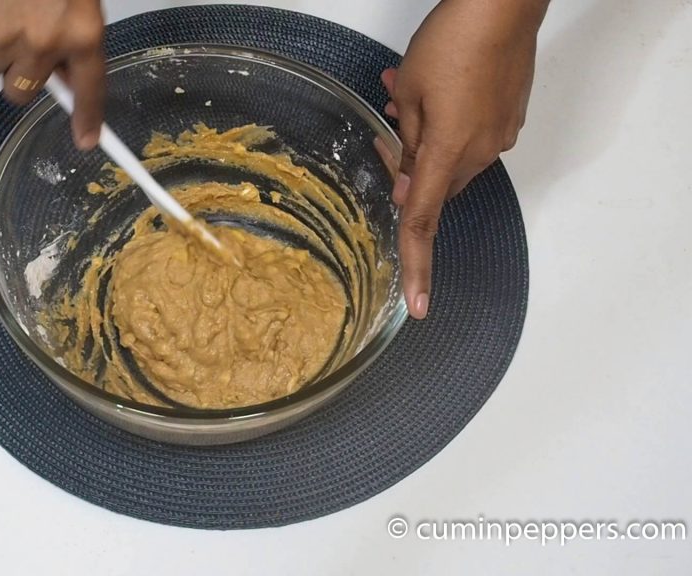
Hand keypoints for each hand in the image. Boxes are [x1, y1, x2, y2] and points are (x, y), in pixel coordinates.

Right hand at [0, 0, 105, 149]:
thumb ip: (70, 36)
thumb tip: (60, 74)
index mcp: (82, 32)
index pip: (89, 86)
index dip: (88, 117)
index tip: (86, 140)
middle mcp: (44, 43)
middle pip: (21, 90)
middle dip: (18, 68)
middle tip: (18, 30)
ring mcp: (2, 36)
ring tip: (0, 0)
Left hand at [381, 0, 547, 318]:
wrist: (503, 3)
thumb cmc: (454, 41)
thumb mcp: (410, 92)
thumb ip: (408, 143)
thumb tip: (409, 182)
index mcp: (450, 152)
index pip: (424, 222)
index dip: (417, 267)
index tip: (418, 306)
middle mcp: (482, 151)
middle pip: (434, 183)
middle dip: (408, 168)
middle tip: (386, 135)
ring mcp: (500, 133)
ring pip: (450, 156)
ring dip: (425, 140)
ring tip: (402, 99)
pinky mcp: (509, 113)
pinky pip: (470, 133)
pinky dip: (446, 124)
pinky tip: (433, 93)